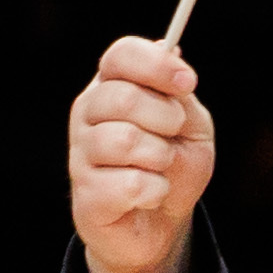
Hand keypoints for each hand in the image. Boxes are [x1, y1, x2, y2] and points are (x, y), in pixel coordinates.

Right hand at [71, 36, 216, 272]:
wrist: (162, 224)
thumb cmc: (172, 166)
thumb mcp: (190, 126)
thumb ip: (179, 93)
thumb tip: (169, 48)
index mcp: (111, 86)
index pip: (121, 55)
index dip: (156, 65)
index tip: (188, 83)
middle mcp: (88, 114)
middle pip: (124, 97)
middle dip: (166, 118)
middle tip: (174, 135)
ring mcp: (81, 154)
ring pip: (125, 141)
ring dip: (160, 158)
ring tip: (160, 168)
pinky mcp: (86, 195)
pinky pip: (130, 183)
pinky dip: (155, 190)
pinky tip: (150, 194)